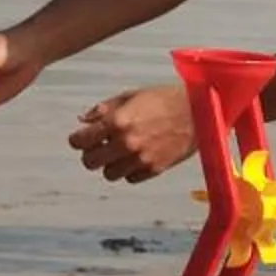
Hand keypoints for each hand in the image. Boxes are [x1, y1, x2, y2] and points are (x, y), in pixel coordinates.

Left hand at [69, 83, 196, 182]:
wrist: (197, 112)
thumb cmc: (163, 99)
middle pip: (90, 162)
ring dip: (109, 164)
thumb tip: (82, 120)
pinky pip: (130, 178)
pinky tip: (133, 157)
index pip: (81, 141)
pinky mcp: (155, 170)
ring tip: (116, 152)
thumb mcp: (129, 96)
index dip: (77, 140)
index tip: (79, 138)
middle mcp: (127, 143)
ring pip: (109, 174)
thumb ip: (103, 109)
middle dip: (89, 154)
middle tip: (96, 146)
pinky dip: (128, 170)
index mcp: (117, 122)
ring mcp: (141, 159)